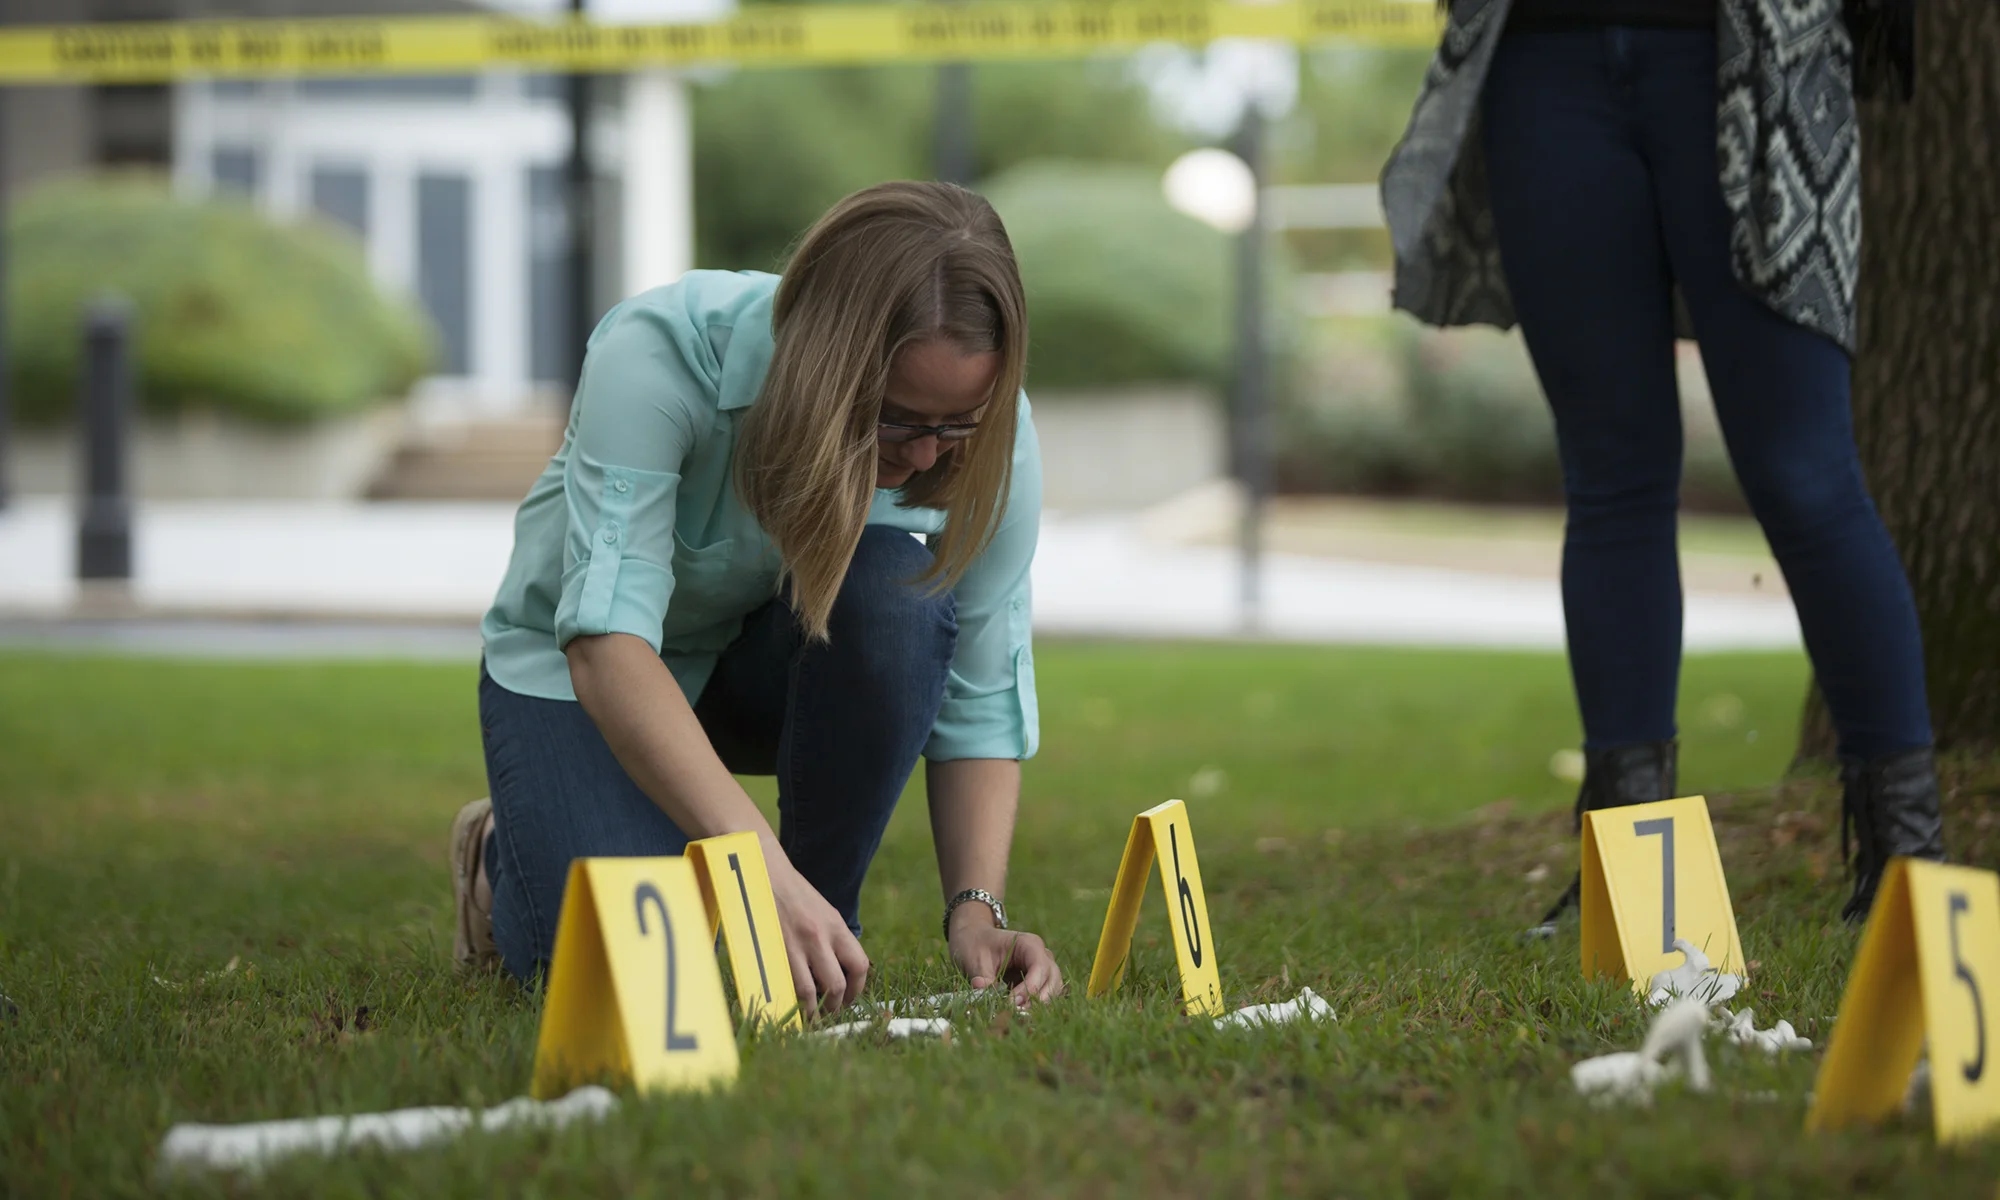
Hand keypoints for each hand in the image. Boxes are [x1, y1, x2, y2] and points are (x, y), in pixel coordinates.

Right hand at [767, 853, 868, 1017]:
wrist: (765, 872)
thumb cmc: (794, 894)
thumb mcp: (824, 912)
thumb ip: (833, 939)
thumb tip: (840, 971)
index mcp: (836, 926)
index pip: (859, 966)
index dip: (857, 989)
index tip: (849, 998)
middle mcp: (819, 936)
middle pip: (837, 984)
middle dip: (835, 1005)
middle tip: (829, 1011)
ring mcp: (795, 944)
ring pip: (810, 992)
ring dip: (812, 1010)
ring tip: (810, 1015)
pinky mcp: (773, 949)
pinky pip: (785, 985)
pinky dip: (790, 1000)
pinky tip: (790, 1004)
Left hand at [947, 903, 1062, 1006]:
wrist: (974, 939)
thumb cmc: (976, 945)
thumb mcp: (976, 959)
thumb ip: (983, 976)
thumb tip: (982, 989)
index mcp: (1029, 944)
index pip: (1040, 967)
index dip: (1030, 987)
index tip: (1012, 1002)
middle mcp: (1042, 955)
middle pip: (1052, 979)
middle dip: (1038, 999)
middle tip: (1016, 1012)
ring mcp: (1043, 968)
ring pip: (1053, 989)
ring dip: (1039, 1004)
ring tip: (1018, 1013)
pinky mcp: (1039, 981)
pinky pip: (1046, 995)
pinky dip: (1036, 1005)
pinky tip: (1019, 1012)